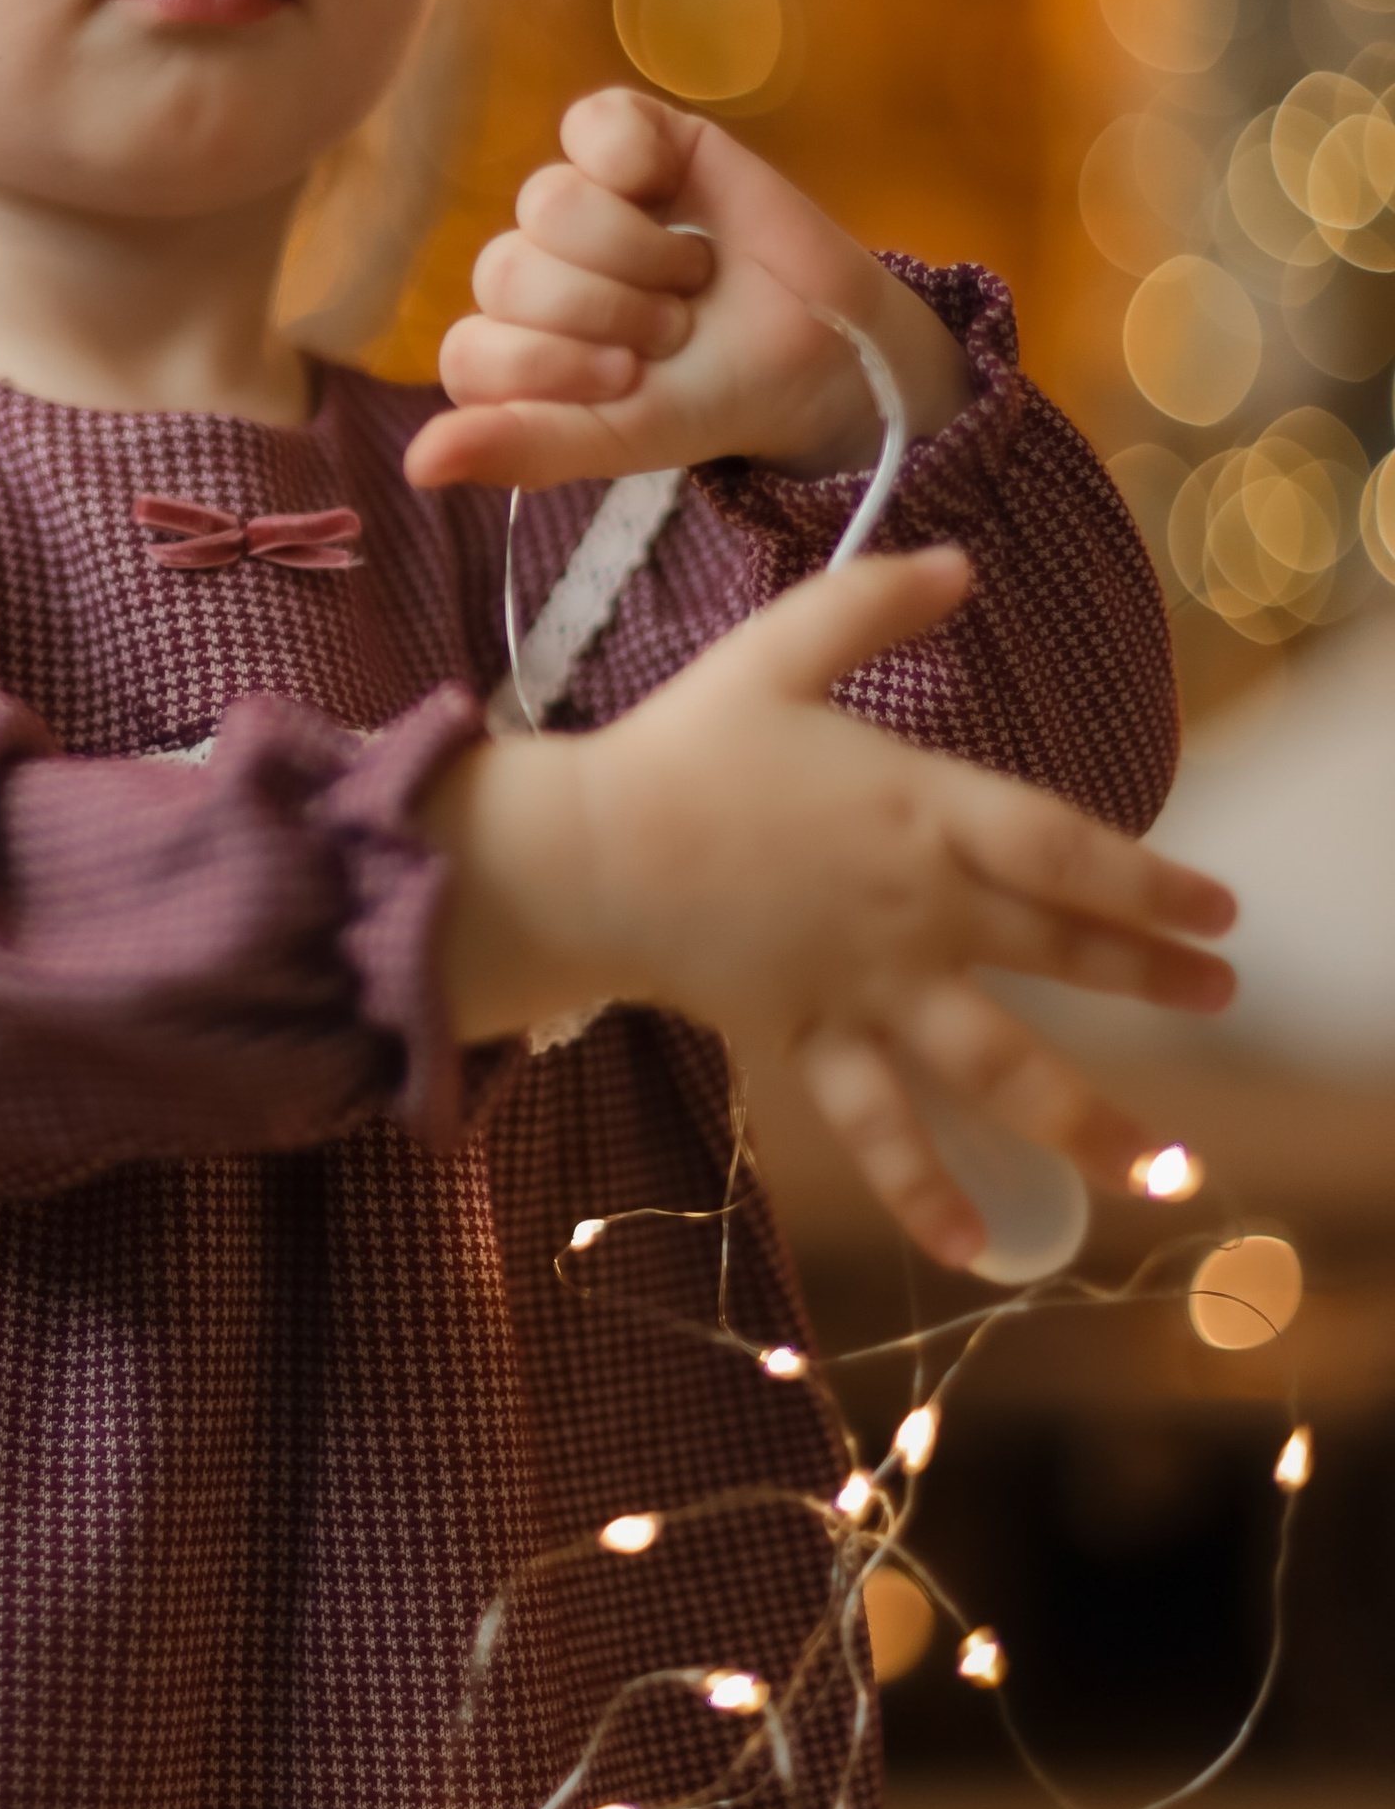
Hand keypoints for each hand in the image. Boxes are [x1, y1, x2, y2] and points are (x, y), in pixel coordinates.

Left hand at [404, 87, 971, 494]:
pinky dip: (635, 158)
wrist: (823, 347)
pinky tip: (674, 189)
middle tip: (672, 330)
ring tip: (689, 277)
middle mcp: (527, 271)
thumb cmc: (714, 397)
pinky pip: (591, 123)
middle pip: (507, 271)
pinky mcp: (625, 138)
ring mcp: (573, 199)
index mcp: (508, 350)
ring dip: (638, 252)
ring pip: (549, 202)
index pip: (470, 351)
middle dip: (608, 312)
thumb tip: (418, 466)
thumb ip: (523, 448)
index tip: (629, 381)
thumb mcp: (622, 439)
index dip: (552, 366)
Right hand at [425, 549, 1236, 1264]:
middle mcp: (909, 908)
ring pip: (993, 1065)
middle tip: (1223, 994)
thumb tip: (960, 562)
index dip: (1152, 882)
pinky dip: (923, 1187)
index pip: (1065, 851)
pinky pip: (876, 1124)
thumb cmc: (683, 746)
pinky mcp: (808, 1038)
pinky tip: (977, 1246)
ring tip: (1164, 1171)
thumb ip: (870, 602)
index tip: (1218, 910)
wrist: (584, 852)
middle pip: (1056, 953)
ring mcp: (863, 985)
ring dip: (1088, 1121)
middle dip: (1149, 977)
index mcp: (915, 810)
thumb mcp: (776, 650)